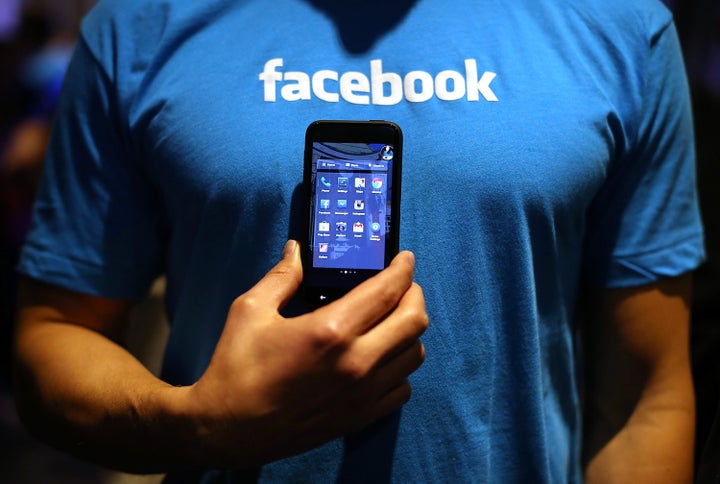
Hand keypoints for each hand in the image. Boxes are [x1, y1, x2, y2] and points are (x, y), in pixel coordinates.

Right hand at [183, 240, 427, 467]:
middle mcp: (356, 362)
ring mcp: (362, 393)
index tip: (405, 260)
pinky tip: (381, 359)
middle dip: (414, 294)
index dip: (403, 269)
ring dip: (409, 331)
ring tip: (391, 320)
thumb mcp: (251, 310)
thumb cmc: (236, 368)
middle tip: (401, 286)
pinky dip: (400, 368)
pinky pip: (403, 388)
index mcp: (330, 330)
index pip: (387, 291)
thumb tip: (296, 251)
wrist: (228, 428)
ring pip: (414, 354)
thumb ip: (282, 277)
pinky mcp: (360, 416)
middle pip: (414, 320)